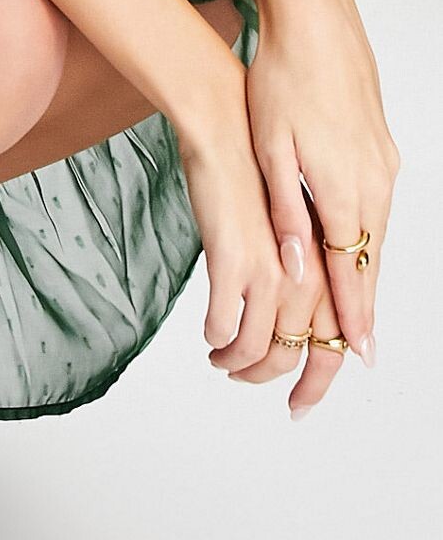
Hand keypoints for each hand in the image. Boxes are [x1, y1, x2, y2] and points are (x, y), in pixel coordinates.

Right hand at [209, 182, 348, 415]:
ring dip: (235, 362)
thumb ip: (298, 271)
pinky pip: (222, 322)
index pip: (332, 344)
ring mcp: (269, 270)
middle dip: (266, 380)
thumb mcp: (290, 228)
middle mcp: (305, 276)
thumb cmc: (252, 175)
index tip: (300, 404)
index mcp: (322, 268)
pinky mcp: (231, 262)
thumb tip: (293, 309)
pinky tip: (207, 334)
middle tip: (243, 381)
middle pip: (295, 355)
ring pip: (257, 346)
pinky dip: (216, 336)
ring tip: (219, 358)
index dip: (317, 382)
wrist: (226, 136)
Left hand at [243, 0, 400, 366]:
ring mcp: (381, 165)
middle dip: (360, 315)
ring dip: (364, 282)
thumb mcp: (270, 145)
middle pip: (370, 264)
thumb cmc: (282, 78)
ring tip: (353, 326)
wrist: (316, 21)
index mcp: (342, 186)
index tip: (353, 357)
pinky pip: (375, 211)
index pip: (351, 269)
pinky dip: (365, 243)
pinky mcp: (379, 149)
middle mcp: (373, 182)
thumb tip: (296, 267)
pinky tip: (357, 259)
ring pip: (375, 239)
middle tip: (353, 362)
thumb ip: (284, 210)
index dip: (350, 317)